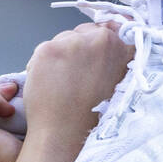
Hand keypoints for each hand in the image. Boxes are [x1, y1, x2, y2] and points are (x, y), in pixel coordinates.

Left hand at [23, 24, 132, 144]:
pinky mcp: (49, 49)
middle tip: (76, 76)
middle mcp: (98, 39)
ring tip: (62, 83)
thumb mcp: (117, 81)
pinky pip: (44, 50)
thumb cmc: (92, 114)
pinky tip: (49, 83)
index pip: (107, 28)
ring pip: (62, 39)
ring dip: (60, 55)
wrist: (66, 133)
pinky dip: (42, 64)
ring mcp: (72, 43)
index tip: (91, 55)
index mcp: (119, 46)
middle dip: (77, 48)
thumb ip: (115, 56)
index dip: (97, 43)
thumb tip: (111, 36)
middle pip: (82, 32)